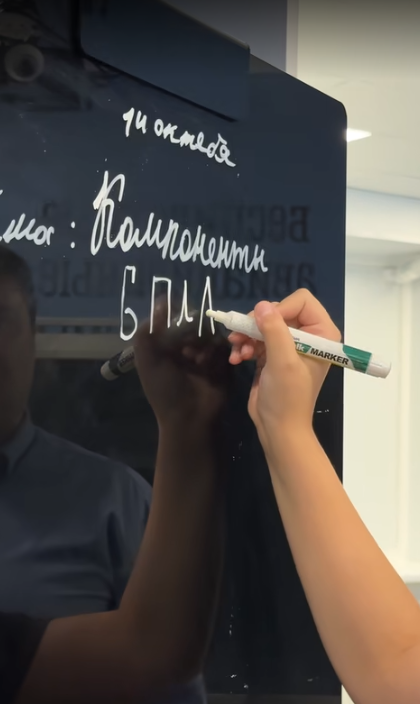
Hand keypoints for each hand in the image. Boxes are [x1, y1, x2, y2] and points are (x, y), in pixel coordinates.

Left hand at [134, 298, 230, 432]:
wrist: (189, 418)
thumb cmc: (165, 390)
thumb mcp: (147, 360)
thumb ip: (149, 330)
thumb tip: (162, 300)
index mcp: (167, 344)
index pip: (175, 317)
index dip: (177, 318)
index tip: (177, 325)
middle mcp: (186, 346)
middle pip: (195, 322)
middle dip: (192, 332)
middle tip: (187, 351)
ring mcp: (206, 353)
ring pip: (211, 331)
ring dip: (204, 343)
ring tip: (198, 362)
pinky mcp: (223, 361)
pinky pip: (225, 345)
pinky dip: (217, 352)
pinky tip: (209, 365)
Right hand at [228, 290, 340, 449]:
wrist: (278, 428)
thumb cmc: (287, 397)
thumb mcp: (282, 362)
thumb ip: (274, 331)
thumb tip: (261, 306)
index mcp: (322, 333)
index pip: (301, 301)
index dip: (280, 309)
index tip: (262, 325)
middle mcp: (308, 335)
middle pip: (279, 310)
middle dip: (258, 324)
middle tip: (242, 337)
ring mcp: (289, 345)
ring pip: (263, 323)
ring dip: (247, 335)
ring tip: (237, 350)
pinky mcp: (273, 354)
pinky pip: (256, 338)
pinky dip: (244, 345)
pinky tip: (236, 358)